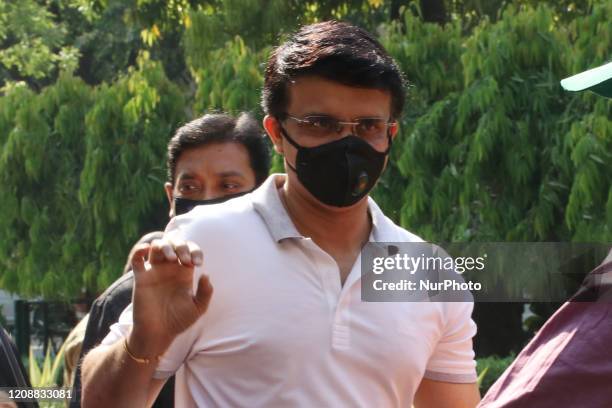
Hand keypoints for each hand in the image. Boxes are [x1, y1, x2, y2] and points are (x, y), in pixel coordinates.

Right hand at [128, 238, 212, 357]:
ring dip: (165, 245)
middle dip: (181, 245)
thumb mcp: (198, 308)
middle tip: (185, 259)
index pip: (191, 250)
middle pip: (174, 243)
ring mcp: (155, 271)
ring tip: (171, 258)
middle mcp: (170, 268)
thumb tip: (206, 274)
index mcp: (185, 272)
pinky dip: (140, 249)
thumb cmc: (179, 321)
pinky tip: (147, 249)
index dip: (195, 250)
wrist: (158, 333)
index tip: (197, 263)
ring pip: (157, 246)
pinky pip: (137, 257)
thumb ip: (205, 292)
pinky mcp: (141, 277)